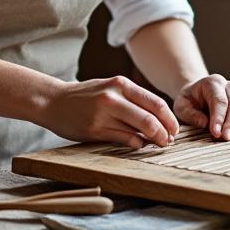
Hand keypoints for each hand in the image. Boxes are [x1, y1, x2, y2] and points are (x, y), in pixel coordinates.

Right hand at [41, 76, 178, 148]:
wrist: (54, 101)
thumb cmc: (86, 96)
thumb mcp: (110, 88)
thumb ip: (133, 99)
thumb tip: (160, 118)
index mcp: (121, 84)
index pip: (156, 103)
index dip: (170, 119)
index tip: (175, 129)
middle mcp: (113, 98)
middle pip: (150, 119)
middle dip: (165, 133)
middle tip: (169, 141)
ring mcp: (103, 115)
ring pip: (138, 132)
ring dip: (152, 141)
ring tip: (157, 144)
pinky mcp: (95, 130)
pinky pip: (123, 140)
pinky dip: (136, 144)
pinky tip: (138, 145)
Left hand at [173, 74, 229, 140]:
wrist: (198, 95)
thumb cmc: (189, 102)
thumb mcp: (182, 106)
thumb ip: (191, 114)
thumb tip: (204, 123)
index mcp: (212, 83)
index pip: (219, 101)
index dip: (218, 117)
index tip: (215, 133)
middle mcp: (228, 86)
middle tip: (226, 137)